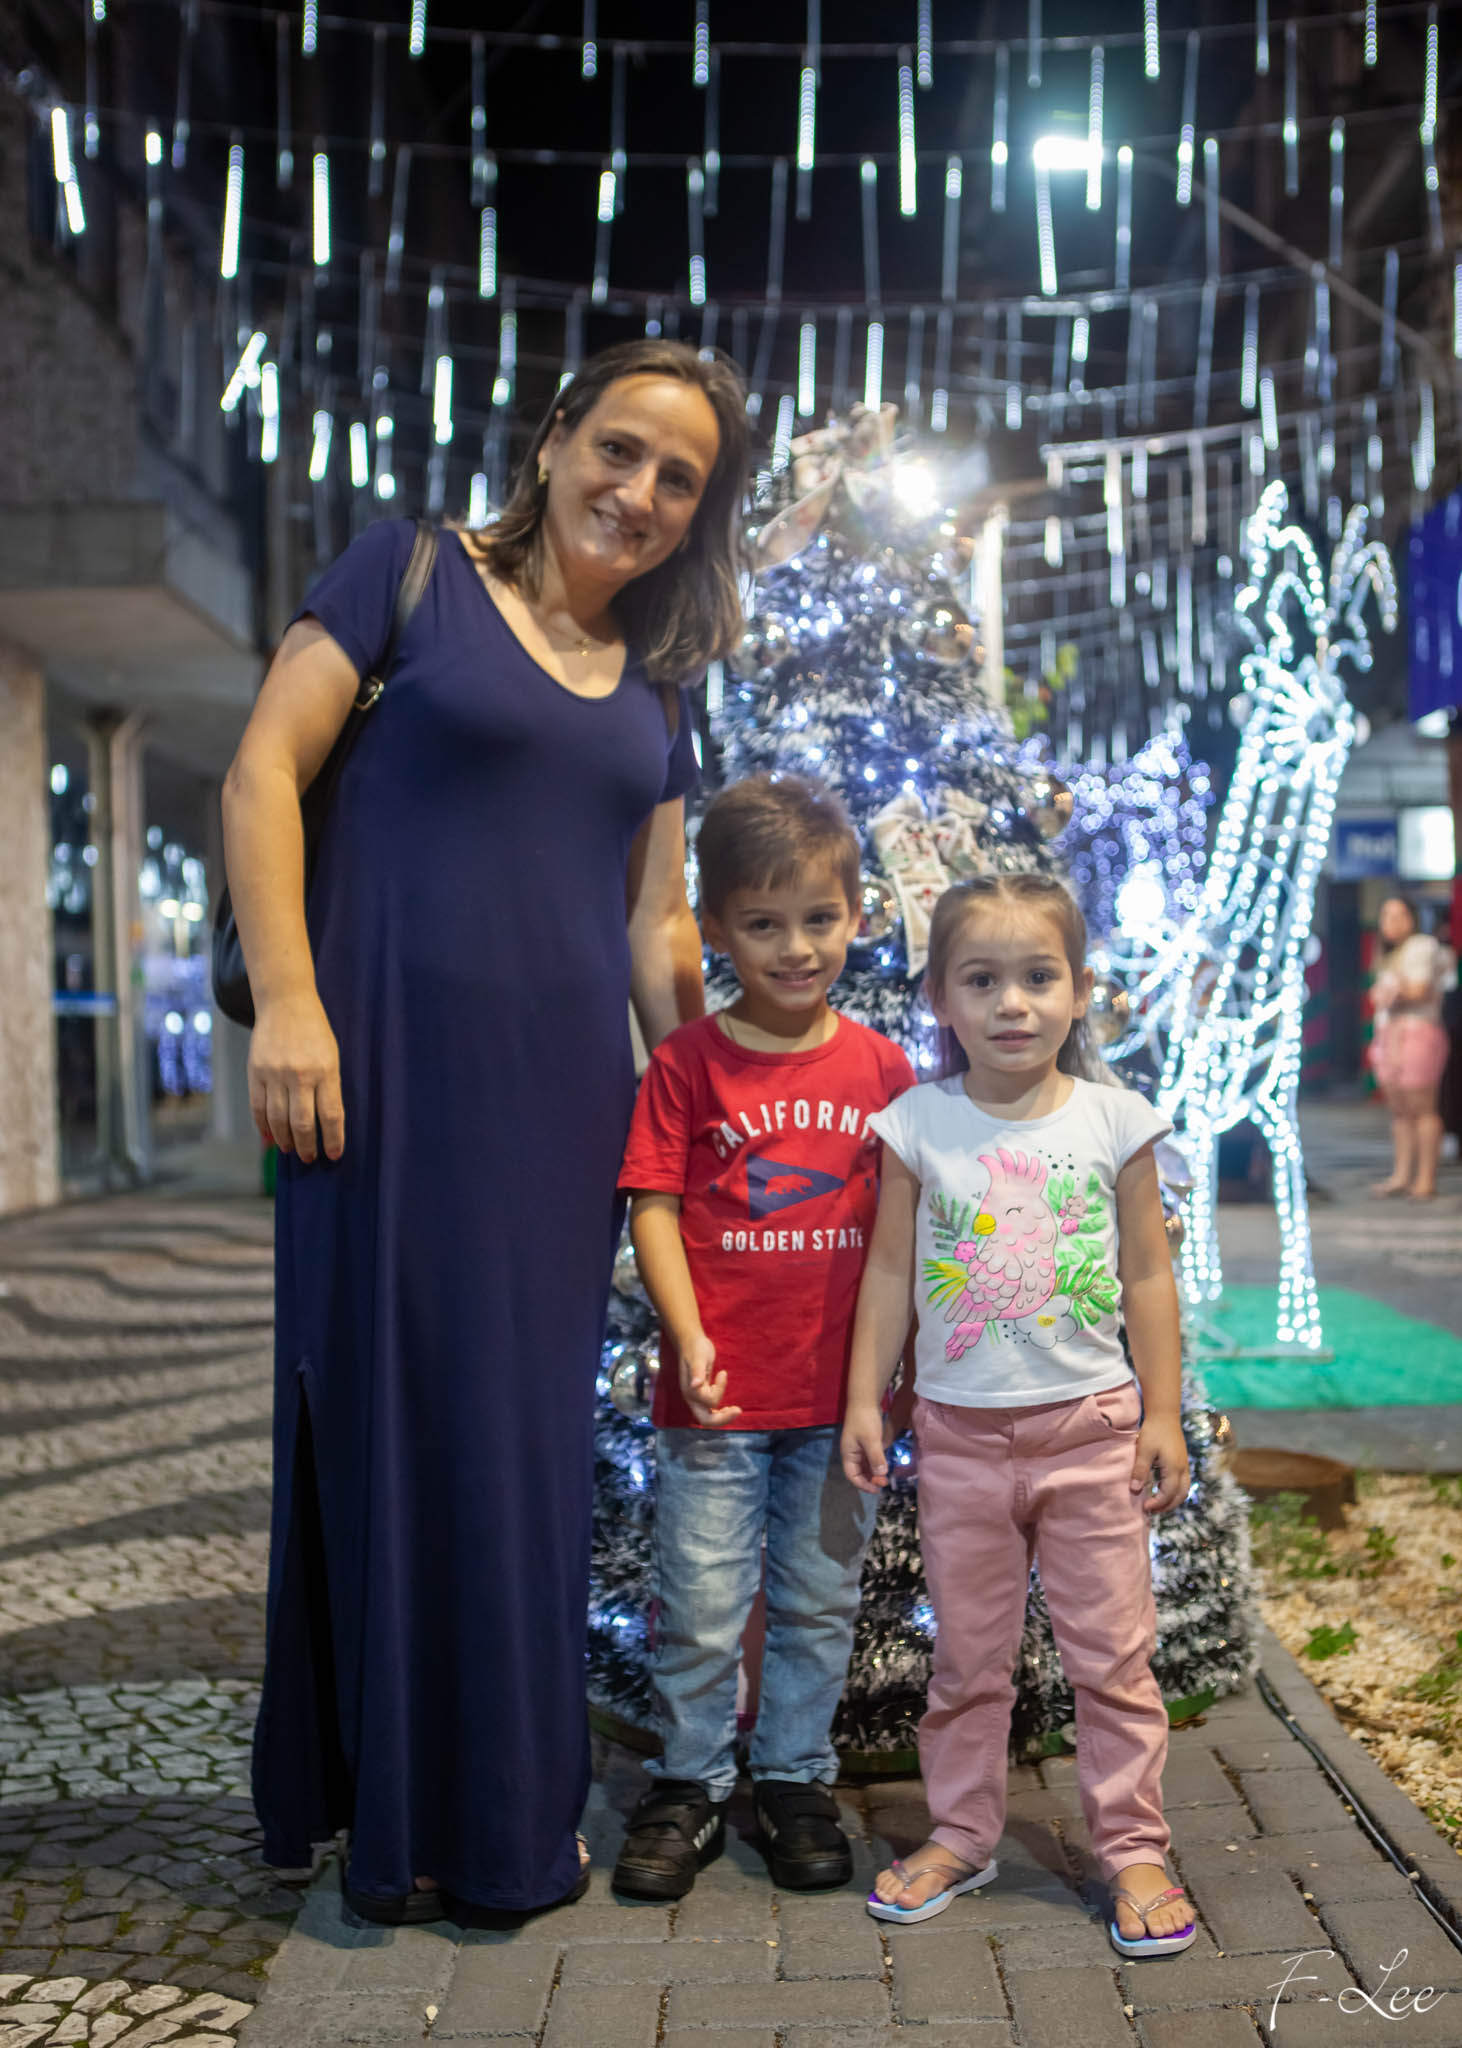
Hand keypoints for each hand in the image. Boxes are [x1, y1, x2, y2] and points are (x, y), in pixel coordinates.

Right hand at [247, 992, 344, 1163]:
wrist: (285, 1003)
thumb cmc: (314, 1032)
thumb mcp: (331, 1056)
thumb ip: (327, 1087)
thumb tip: (323, 1123)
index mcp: (326, 1070)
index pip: (331, 1115)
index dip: (333, 1139)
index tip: (334, 1155)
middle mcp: (300, 1074)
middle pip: (302, 1122)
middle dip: (307, 1146)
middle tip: (309, 1158)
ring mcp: (275, 1073)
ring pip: (278, 1119)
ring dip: (285, 1139)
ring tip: (290, 1150)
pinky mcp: (255, 1071)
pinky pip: (258, 1106)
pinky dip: (263, 1125)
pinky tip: (270, 1136)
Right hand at [679, 1332, 740, 1426]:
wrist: (692, 1344)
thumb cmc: (696, 1348)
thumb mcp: (698, 1357)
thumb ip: (697, 1371)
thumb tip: (695, 1385)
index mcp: (690, 1390)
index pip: (708, 1401)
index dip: (719, 1390)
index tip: (723, 1373)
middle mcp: (692, 1398)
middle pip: (706, 1420)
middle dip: (722, 1419)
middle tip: (738, 1411)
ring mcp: (697, 1399)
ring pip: (709, 1418)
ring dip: (723, 1417)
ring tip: (736, 1410)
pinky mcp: (702, 1396)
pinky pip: (711, 1412)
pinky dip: (720, 1413)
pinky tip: (728, 1407)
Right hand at [841, 1405, 889, 1493]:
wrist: (865, 1400)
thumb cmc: (865, 1420)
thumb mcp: (871, 1440)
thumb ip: (876, 1458)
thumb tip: (881, 1475)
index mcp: (848, 1454)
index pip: (853, 1476)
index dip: (863, 1485)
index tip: (877, 1489)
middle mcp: (852, 1453)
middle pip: (859, 1473)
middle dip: (870, 1480)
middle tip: (885, 1482)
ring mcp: (859, 1448)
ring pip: (865, 1467)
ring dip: (874, 1473)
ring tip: (885, 1476)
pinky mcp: (866, 1443)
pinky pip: (870, 1459)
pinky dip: (876, 1464)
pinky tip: (884, 1465)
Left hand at [1130, 1414, 1190, 1513]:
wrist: (1165, 1415)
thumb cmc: (1153, 1431)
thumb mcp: (1143, 1450)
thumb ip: (1140, 1470)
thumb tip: (1135, 1490)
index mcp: (1174, 1468)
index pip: (1168, 1494)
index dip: (1157, 1503)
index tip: (1144, 1507)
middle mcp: (1182, 1469)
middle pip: (1180, 1496)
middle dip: (1167, 1506)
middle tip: (1152, 1511)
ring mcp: (1184, 1465)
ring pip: (1183, 1490)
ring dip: (1172, 1500)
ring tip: (1157, 1504)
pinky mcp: (1182, 1461)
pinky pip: (1182, 1482)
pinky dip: (1174, 1491)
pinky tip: (1160, 1489)